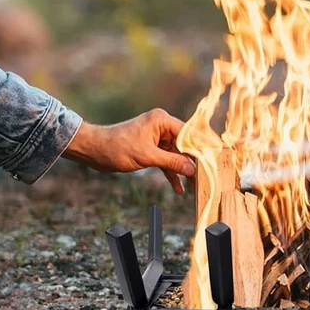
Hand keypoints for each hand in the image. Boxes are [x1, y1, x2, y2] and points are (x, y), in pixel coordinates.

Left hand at [63, 109, 195, 193]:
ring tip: (195, 187)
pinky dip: (171, 173)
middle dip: (194, 162)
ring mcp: (156, 138)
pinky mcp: (150, 149)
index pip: (189, 134)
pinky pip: (166, 161)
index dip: (201, 147)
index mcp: (162, 120)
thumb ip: (172, 162)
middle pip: (185, 145)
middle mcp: (161, 126)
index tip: (214, 159)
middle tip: (206, 177)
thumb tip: (192, 169)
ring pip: (177, 155)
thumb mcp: (147, 156)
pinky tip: (179, 189)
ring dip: (183, 170)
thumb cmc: (117, 147)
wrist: (95, 151)